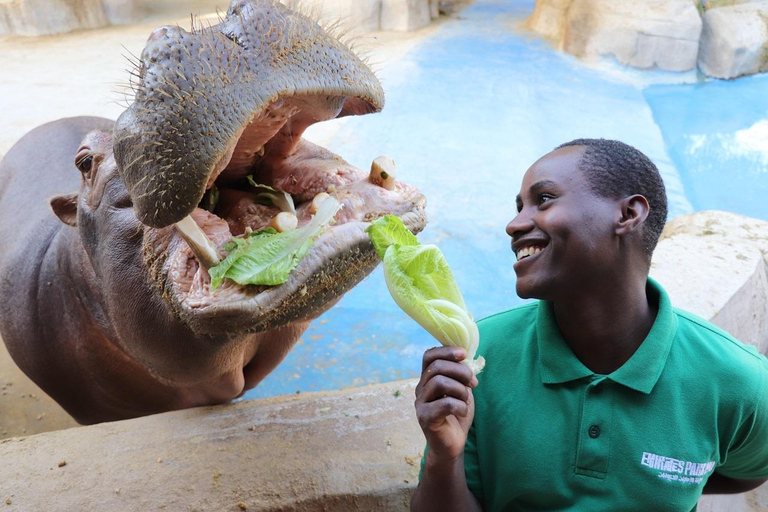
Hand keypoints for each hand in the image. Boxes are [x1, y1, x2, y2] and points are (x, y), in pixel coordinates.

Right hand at [415, 346, 477, 460]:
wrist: (452, 444)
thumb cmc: (456, 415)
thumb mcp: (461, 390)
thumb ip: (460, 375)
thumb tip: (467, 359)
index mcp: (428, 379)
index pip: (429, 356)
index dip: (446, 351)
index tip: (464, 354)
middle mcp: (421, 389)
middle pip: (436, 367)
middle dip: (460, 371)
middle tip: (473, 382)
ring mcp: (421, 403)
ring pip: (439, 382)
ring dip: (460, 389)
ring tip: (466, 400)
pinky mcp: (425, 418)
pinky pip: (444, 404)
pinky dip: (460, 406)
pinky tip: (463, 411)